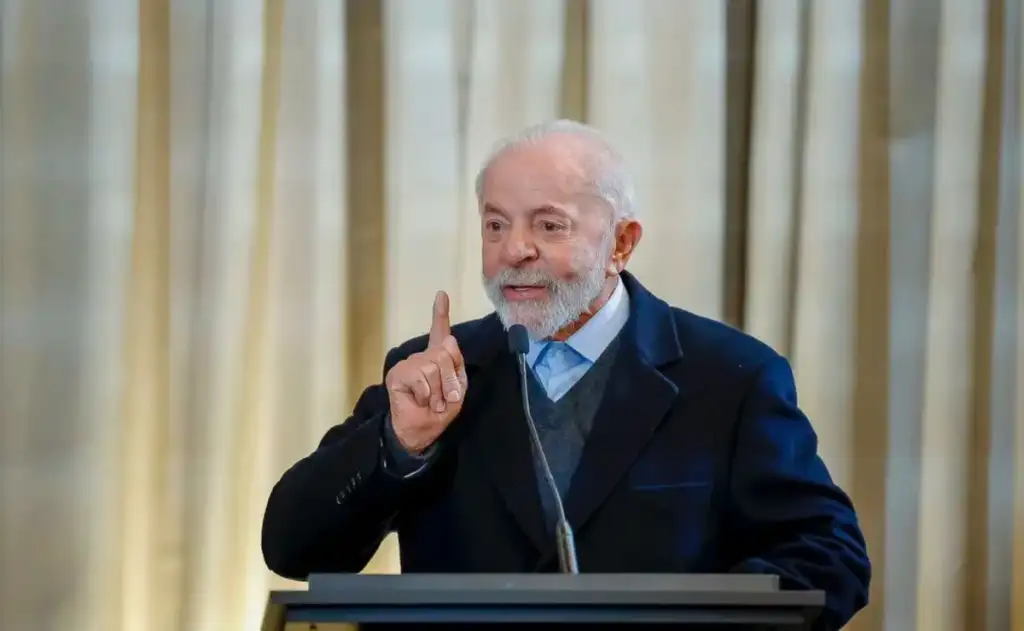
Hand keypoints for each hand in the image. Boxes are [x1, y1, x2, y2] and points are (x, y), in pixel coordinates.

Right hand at [385, 291, 467, 453]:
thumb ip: (456, 364)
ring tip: (432, 402)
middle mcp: (422, 357)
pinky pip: (420, 378)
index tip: (441, 294)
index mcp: (438, 358)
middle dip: (450, 380)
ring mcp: (409, 364)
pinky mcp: (398, 374)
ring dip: (438, 391)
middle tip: (445, 398)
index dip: (441, 313)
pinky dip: (426, 395)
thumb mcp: (457, 388)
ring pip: (433, 366)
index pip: (440, 332)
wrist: (422, 432)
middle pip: (445, 353)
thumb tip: (448, 338)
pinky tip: (420, 401)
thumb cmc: (440, 411)